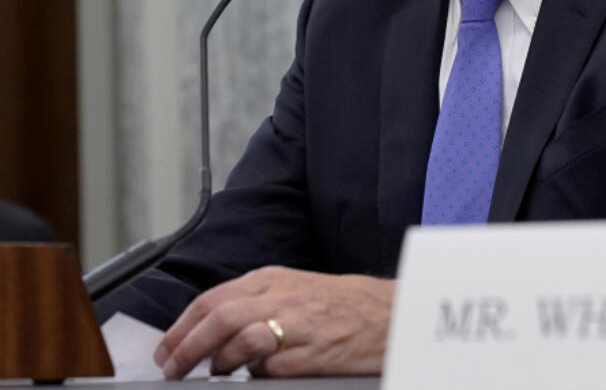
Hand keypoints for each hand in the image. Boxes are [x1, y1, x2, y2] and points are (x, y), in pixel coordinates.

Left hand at [153, 266, 394, 378]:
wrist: (390, 315)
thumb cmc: (342, 305)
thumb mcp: (295, 289)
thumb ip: (256, 303)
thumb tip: (212, 332)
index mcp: (272, 280)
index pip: (211, 300)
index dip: (180, 328)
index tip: (165, 350)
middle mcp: (281, 298)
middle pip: (218, 318)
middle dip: (185, 348)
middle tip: (172, 369)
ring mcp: (297, 326)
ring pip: (238, 341)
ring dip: (217, 362)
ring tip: (215, 373)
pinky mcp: (312, 354)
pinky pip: (269, 368)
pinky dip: (255, 375)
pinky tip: (256, 376)